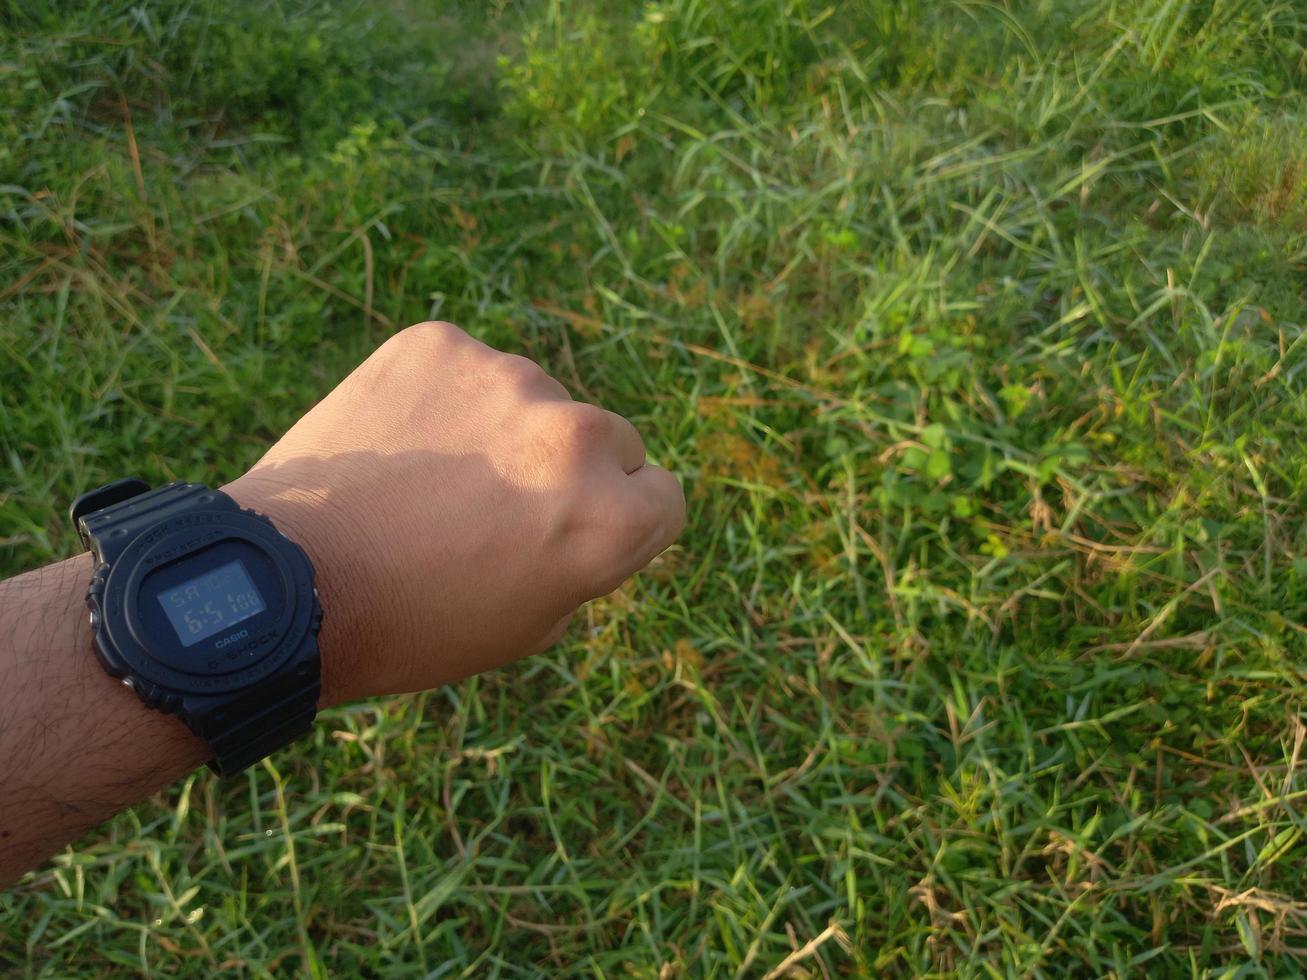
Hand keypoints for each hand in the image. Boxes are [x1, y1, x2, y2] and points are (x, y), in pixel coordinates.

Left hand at [224, 322, 684, 705]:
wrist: (286, 583)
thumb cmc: (413, 625)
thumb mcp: (532, 625)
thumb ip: (589, 555)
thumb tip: (595, 507)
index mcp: (611, 515)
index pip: (664, 494)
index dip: (620, 521)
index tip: (571, 534)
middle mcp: (575, 435)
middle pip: (608, 439)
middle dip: (568, 471)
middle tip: (493, 512)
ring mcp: (507, 377)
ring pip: (534, 399)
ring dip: (503, 431)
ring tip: (428, 483)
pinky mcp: (442, 344)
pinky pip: (467, 369)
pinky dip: (444, 400)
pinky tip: (398, 446)